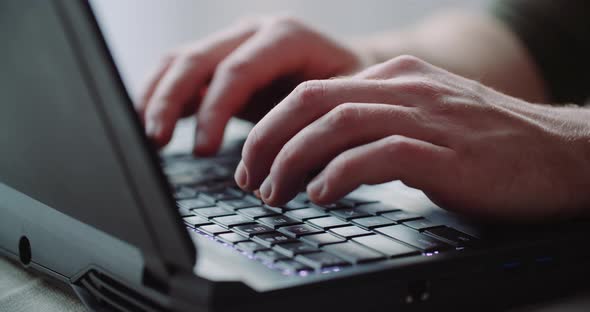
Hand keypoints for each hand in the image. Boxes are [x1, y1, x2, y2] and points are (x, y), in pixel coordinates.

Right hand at [138, 15, 363, 154]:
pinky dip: (160, 95)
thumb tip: (287, 173)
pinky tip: (149, 121)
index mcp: (286, 37)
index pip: (238, 70)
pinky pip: (181, 71)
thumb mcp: (347, 102)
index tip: (202, 149)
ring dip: (157, 96)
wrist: (350, 68)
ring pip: (181, 60)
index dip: (214, 110)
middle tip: (157, 140)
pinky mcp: (222, 62)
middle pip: (199, 59)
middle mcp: (254, 33)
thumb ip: (316, 127)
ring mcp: (234, 43)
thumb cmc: (352, 88)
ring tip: (146, 135)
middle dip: (172, 100)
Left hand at [236, 55, 589, 219]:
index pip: (314, 92)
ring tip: (275, 193)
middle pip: (313, 102)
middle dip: (269, 141)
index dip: (273, 127)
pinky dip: (339, 174)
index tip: (254, 161)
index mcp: (396, 78)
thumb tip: (323, 154)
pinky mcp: (444, 152)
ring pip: (336, 125)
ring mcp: (425, 117)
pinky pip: (378, 155)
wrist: (561, 154)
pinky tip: (320, 195)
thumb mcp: (424, 120)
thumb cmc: (488, 146)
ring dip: (293, 161)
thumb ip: (378, 125)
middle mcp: (405, 89)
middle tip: (250, 178)